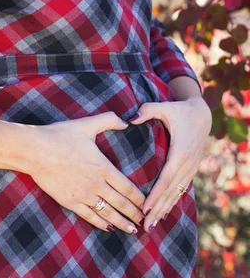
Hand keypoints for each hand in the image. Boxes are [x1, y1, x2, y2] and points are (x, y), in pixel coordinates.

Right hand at [27, 112, 145, 233]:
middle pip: (120, 203)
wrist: (35, 150)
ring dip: (121, 223)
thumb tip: (126, 121)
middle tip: (145, 221)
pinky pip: (89, 216)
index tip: (148, 204)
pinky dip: (100, 223)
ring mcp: (82, 195)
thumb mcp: (86, 124)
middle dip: (134, 213)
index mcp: (102, 167)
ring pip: (107, 213)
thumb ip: (109, 120)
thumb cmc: (60, 135)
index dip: (139, 198)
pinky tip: (108, 228)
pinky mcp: (69, 201)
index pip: (127, 187)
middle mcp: (96, 184)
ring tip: (132, 230)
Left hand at [129, 96, 211, 231]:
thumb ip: (147, 110)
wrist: (202, 115)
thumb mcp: (164, 107)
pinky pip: (180, 190)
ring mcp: (190, 169)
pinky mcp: (190, 170)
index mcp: (179, 152)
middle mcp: (187, 164)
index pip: (166, 178)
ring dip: (164, 210)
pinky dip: (171, 203)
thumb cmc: (179, 111)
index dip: (155, 194)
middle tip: (144, 225)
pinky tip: (162, 214)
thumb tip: (130, 119)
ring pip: (176, 193)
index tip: (144, 208)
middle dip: (157, 209)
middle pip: (170, 191)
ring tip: (151, 225)